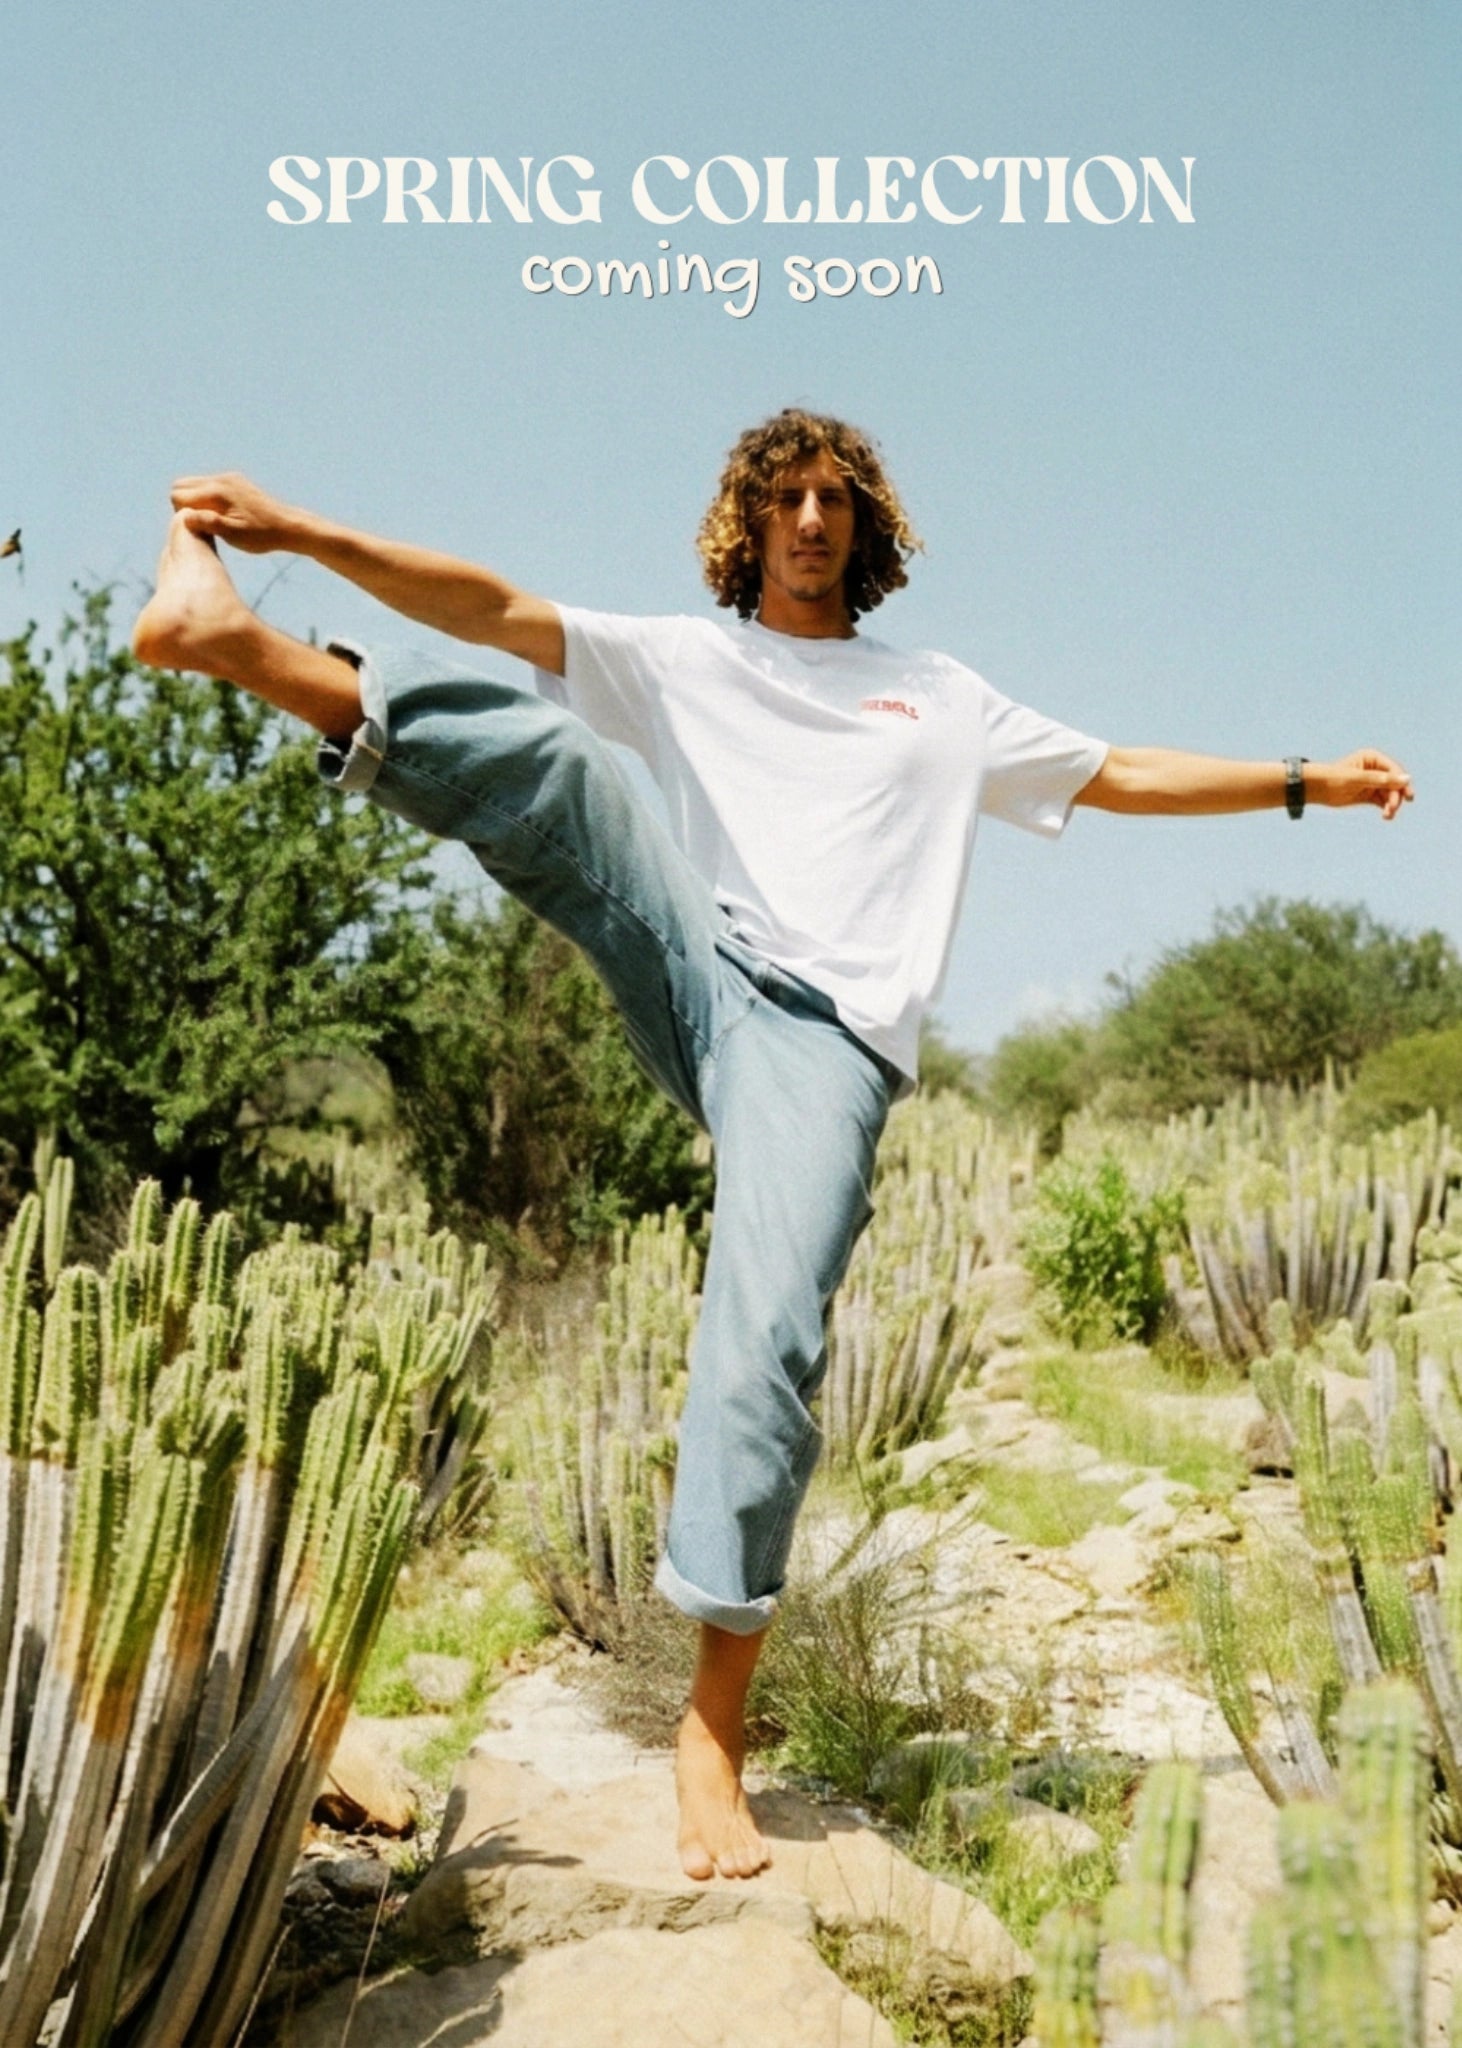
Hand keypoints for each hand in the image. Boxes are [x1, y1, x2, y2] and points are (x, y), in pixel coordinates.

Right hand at [169, 472, 298, 554]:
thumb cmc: (261, 534)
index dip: (182, 514)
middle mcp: (220, 479)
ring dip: (196, 501)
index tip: (199, 528)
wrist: (289, 526)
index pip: (177, 495)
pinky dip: (208, 498)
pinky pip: (209, 485)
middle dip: (184, 504)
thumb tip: (185, 516)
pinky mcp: (236, 481)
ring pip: (194, 484)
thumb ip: (208, 523)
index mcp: (217, 491)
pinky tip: (222, 515)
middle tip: (202, 525)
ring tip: (212, 521)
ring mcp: (229, 478)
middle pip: (181, 485)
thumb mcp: (234, 534)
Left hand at [1313, 750, 1413, 821]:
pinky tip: (1386, 816)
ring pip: (1390, 794)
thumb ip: (1381, 779)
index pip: (1394, 769)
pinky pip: (1383, 802)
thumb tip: (1407, 779)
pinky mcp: (1369, 795)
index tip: (1406, 796)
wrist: (1315, 789)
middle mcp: (1376, 769)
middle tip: (1393, 808)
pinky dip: (1386, 809)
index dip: (1401, 782)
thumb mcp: (1357, 779)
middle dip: (1396, 796)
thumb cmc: (1333, 778)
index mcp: (1373, 758)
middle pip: (1394, 783)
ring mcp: (1373, 782)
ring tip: (1388, 815)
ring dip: (1392, 805)